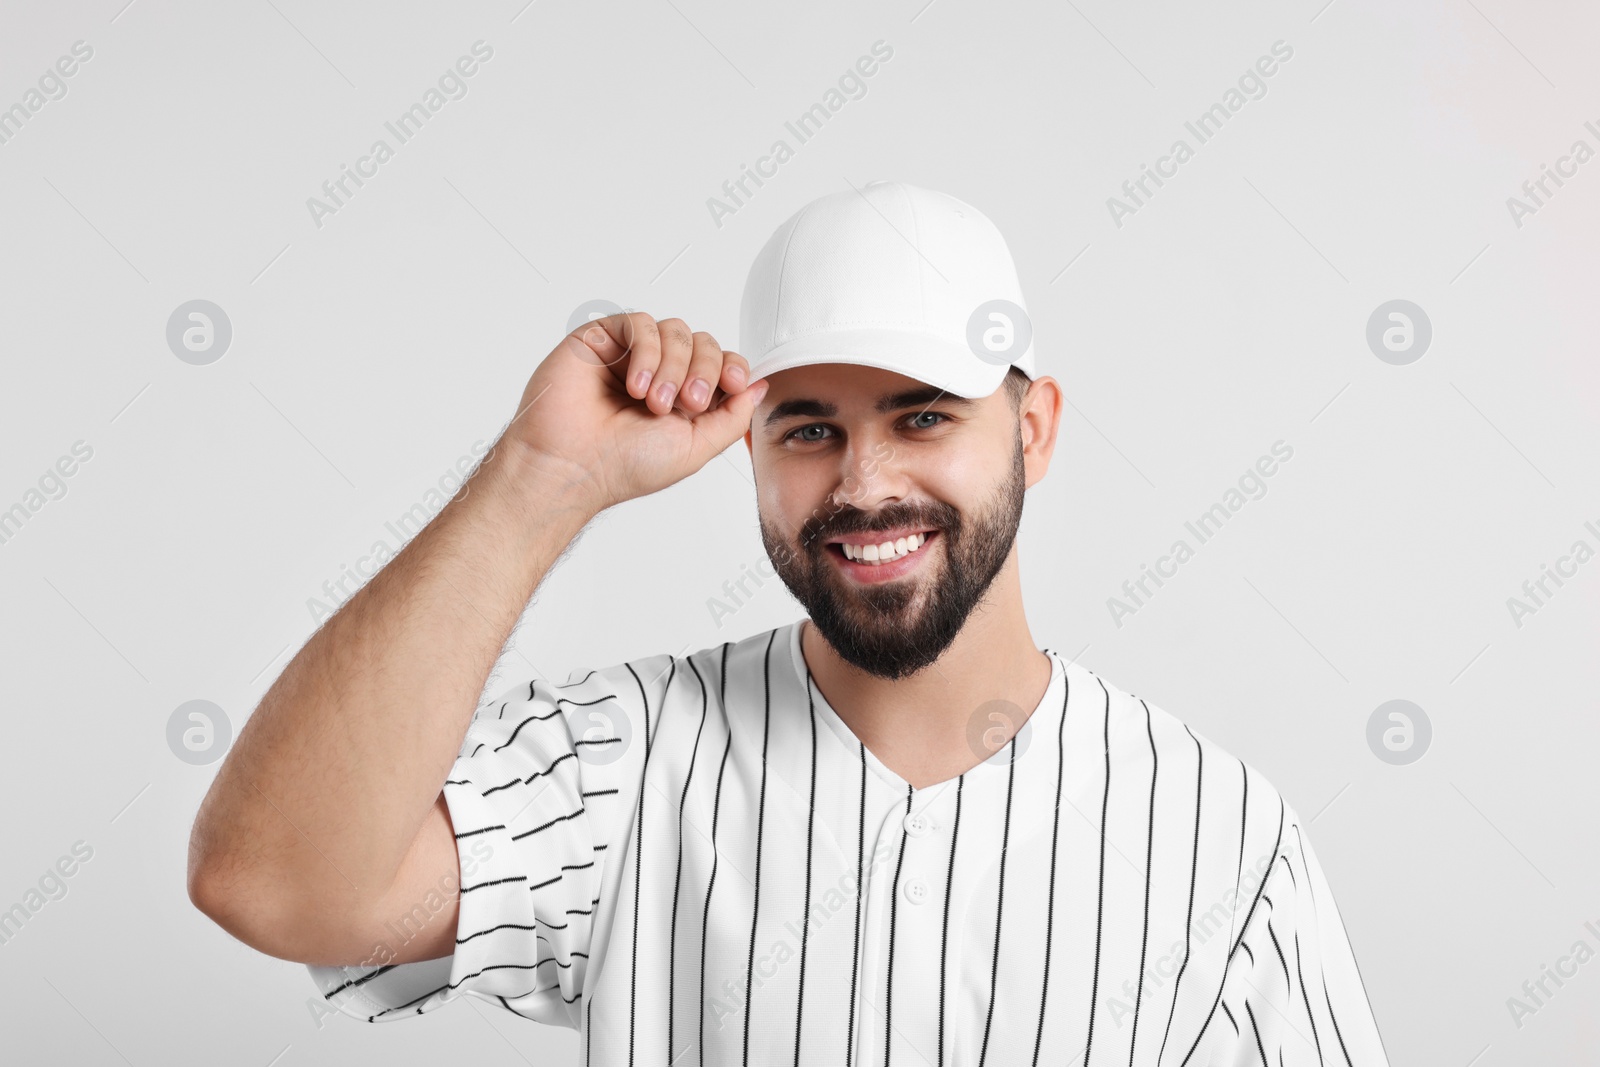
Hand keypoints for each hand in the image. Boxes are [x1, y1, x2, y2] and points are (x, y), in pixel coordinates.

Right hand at [501, 312, 767, 510]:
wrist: (572, 467)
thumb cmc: (623, 466)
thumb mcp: (696, 448)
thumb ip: (732, 417)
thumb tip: (759, 386)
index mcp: (682, 399)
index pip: (721, 364)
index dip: (733, 367)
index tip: (735, 383)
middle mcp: (658, 373)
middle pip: (703, 343)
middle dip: (705, 371)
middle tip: (688, 402)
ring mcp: (630, 355)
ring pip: (675, 330)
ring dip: (673, 366)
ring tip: (653, 401)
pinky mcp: (603, 339)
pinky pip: (641, 323)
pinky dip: (647, 351)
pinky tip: (635, 385)